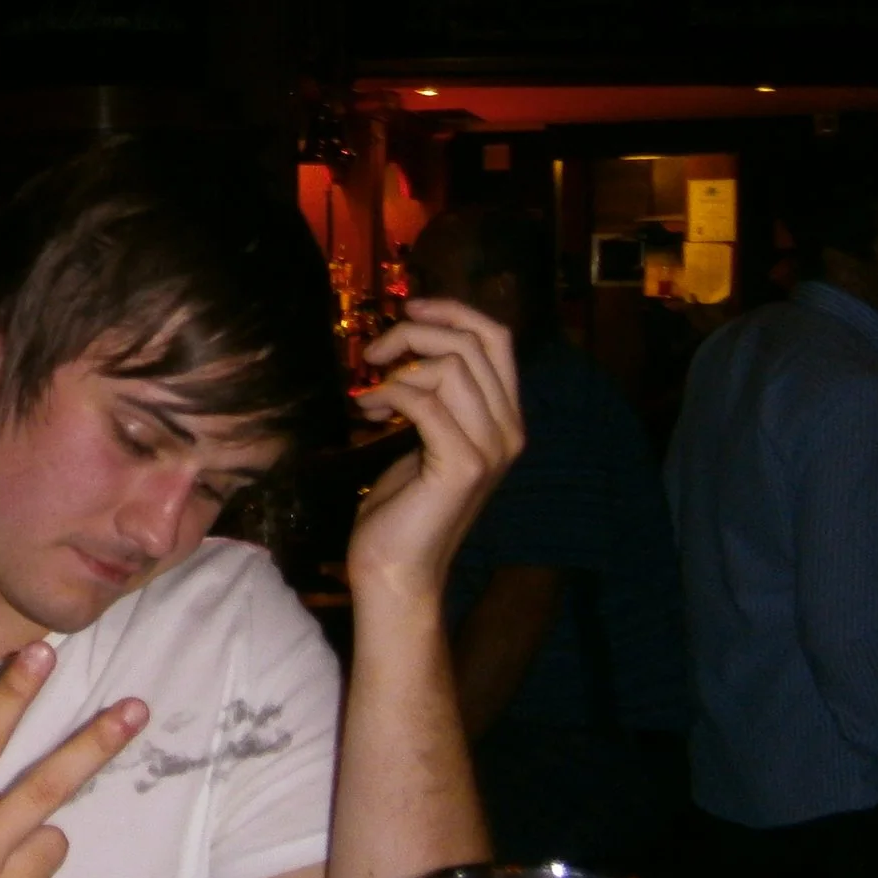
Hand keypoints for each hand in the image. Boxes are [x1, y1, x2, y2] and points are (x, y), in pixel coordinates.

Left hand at [345, 299, 524, 619]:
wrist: (395, 569)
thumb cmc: (402, 504)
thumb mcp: (425, 437)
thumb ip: (435, 395)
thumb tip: (412, 341)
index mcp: (505, 418)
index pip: (496, 338)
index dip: (452, 311)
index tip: (408, 308)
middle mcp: (509, 430)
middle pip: (472, 342)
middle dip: (415, 333)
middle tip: (373, 353)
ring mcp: (491, 448)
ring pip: (449, 365)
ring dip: (397, 370)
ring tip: (369, 399)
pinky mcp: (463, 466)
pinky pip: (424, 401)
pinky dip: (389, 396)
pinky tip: (368, 413)